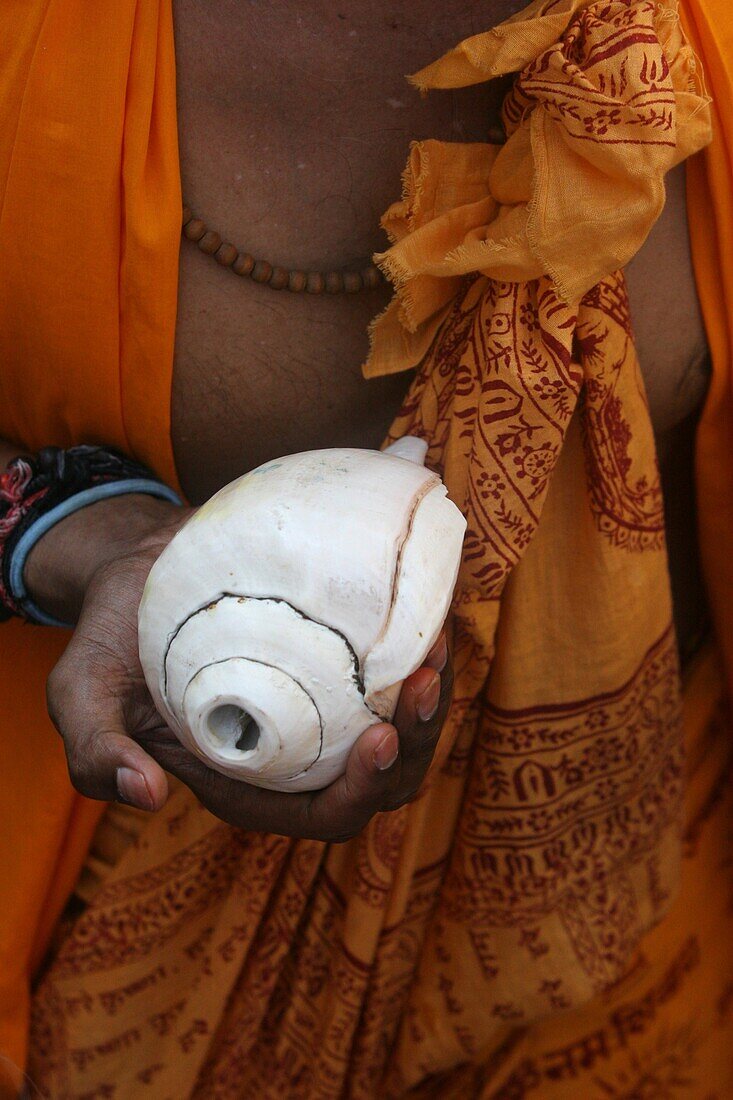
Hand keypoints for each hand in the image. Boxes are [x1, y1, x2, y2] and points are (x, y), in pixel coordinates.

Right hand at [43, 500, 452, 838]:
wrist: (142, 566)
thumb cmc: (114, 634)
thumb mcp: (81, 691)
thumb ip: (95, 751)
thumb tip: (146, 795)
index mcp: (248, 781)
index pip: (323, 815)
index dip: (361, 791)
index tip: (378, 735)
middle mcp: (299, 753)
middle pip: (384, 780)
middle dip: (415, 743)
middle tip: (421, 681)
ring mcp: (327, 707)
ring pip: (406, 730)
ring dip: (431, 701)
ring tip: (434, 649)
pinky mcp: (342, 662)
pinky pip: (399, 676)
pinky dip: (423, 655)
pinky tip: (429, 620)